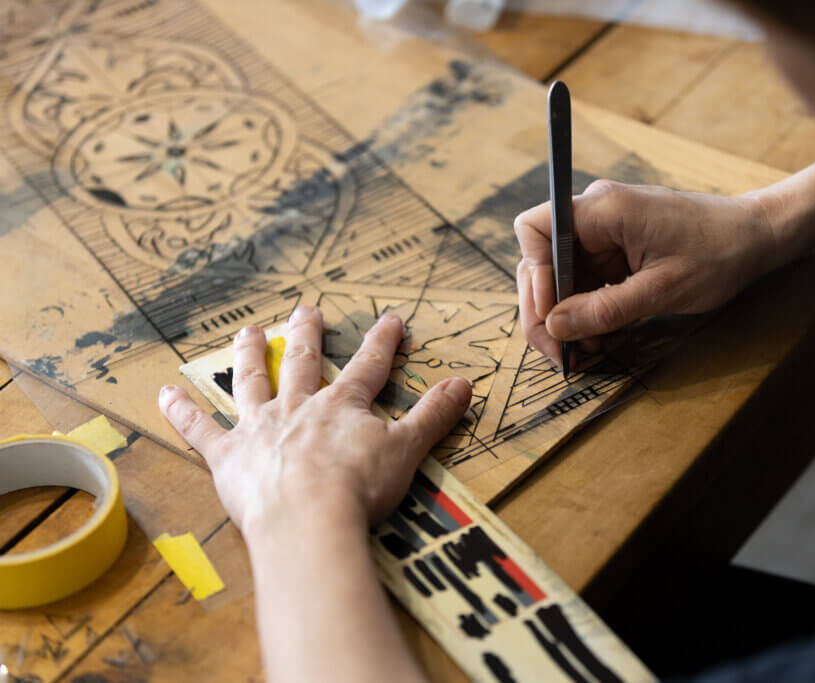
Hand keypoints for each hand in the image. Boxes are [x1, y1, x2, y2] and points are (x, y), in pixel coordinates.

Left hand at [158, 307, 471, 537]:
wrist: (309, 520)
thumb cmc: (359, 488)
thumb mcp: (408, 449)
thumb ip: (434, 415)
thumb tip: (465, 383)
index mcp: (342, 406)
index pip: (368, 366)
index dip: (381, 342)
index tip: (389, 319)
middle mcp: (298, 407)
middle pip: (302, 362)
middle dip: (306, 334)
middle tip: (305, 310)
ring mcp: (260, 429)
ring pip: (251, 382)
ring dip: (248, 355)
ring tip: (246, 331)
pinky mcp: (228, 458)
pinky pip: (199, 430)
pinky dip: (181, 412)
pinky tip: (163, 393)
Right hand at [513, 180, 775, 362]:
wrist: (758, 236)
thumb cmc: (719, 253)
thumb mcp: (662, 290)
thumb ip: (605, 309)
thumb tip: (555, 327)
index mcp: (603, 209)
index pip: (536, 231)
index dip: (535, 276)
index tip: (550, 317)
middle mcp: (596, 214)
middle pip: (542, 259)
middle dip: (546, 308)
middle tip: (559, 353)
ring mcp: (605, 232)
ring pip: (561, 276)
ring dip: (567, 316)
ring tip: (586, 351)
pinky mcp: (616, 250)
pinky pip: (586, 280)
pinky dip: (587, 311)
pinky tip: (602, 337)